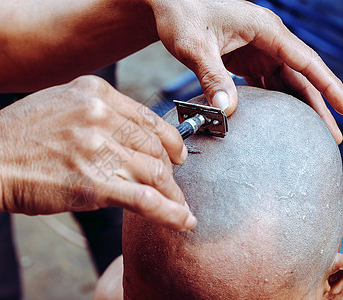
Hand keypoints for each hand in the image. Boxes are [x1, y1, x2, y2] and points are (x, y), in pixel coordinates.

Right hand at [0, 76, 195, 230]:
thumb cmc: (17, 135)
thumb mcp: (58, 102)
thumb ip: (95, 110)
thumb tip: (126, 129)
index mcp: (95, 93)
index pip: (147, 118)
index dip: (169, 140)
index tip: (176, 154)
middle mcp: (100, 116)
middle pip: (154, 147)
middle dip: (169, 170)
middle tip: (172, 184)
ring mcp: (97, 149)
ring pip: (154, 173)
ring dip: (172, 193)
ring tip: (179, 206)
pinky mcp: (93, 184)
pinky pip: (143, 198)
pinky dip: (169, 212)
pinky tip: (182, 221)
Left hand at [147, 0, 342, 142]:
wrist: (169, 7)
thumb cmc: (182, 18)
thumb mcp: (195, 47)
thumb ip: (212, 76)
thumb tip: (227, 110)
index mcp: (264, 29)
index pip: (305, 60)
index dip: (328, 85)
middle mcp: (266, 38)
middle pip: (300, 75)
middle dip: (318, 105)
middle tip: (333, 135)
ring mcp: (256, 48)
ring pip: (286, 80)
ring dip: (298, 106)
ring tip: (311, 133)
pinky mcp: (244, 58)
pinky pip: (266, 81)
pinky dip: (275, 100)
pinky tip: (280, 119)